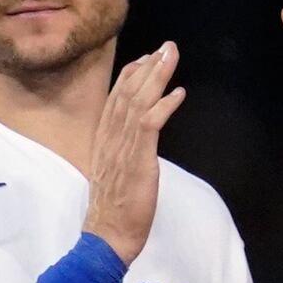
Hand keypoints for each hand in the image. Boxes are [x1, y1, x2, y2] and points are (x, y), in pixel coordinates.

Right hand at [82, 42, 186, 263]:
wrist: (107, 235)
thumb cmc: (114, 211)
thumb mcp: (114, 174)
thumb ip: (122, 153)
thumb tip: (135, 143)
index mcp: (104, 140)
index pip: (116, 99)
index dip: (131, 76)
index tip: (146, 58)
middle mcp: (111, 138)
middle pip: (128, 93)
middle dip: (148, 66)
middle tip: (166, 47)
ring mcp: (123, 148)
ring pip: (138, 102)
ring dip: (157, 77)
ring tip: (171, 57)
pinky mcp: (138, 160)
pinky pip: (150, 125)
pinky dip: (164, 106)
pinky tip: (178, 92)